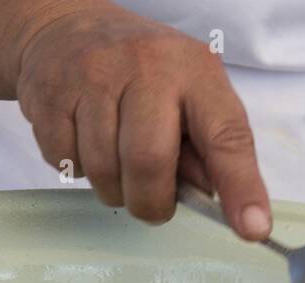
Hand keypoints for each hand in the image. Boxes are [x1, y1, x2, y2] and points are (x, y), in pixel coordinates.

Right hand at [14, 2, 271, 239]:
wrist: (65, 32)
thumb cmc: (139, 73)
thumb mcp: (186, 94)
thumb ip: (204, 148)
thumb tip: (213, 198)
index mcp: (195, 71)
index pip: (226, 136)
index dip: (241, 187)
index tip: (253, 228)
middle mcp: (147, 67)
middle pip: (149, 162)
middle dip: (151, 202)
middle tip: (152, 204)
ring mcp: (94, 78)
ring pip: (104, 170)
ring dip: (112, 189)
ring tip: (116, 165)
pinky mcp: (51, 95)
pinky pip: (65, 162)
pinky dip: (76, 170)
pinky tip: (84, 143)